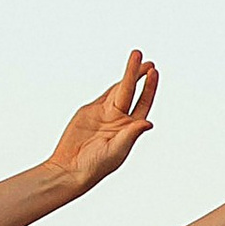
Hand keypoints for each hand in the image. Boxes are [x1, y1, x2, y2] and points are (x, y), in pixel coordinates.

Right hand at [48, 55, 159, 199]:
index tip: (154, 72)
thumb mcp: (116, 151)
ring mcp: (105, 115)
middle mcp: (120, 120)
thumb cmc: (95, 166)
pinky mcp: (89, 112)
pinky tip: (123, 77)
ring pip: (118, 90)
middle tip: (146, 59)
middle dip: (138, 74)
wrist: (70, 168)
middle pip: (131, 92)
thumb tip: (148, 123)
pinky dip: (113, 85)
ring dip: (128, 75)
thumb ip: (130, 135)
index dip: (149, 88)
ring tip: (136, 57)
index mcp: (129, 129)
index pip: (143, 103)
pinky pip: (104, 95)